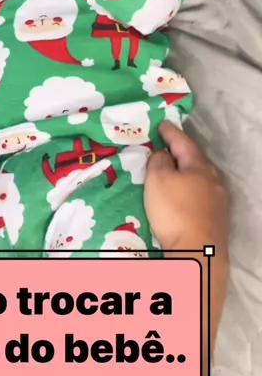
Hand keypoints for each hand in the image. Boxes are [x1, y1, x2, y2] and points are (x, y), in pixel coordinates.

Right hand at [144, 121, 228, 249]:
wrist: (197, 251)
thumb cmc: (175, 211)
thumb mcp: (158, 179)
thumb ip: (159, 161)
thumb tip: (164, 154)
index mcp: (200, 165)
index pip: (183, 142)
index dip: (170, 132)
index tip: (161, 124)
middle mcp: (213, 179)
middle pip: (194, 159)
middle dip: (179, 152)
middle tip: (164, 146)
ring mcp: (217, 200)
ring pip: (198, 178)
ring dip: (183, 172)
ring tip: (170, 171)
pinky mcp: (215, 218)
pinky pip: (198, 194)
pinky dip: (187, 189)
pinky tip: (181, 194)